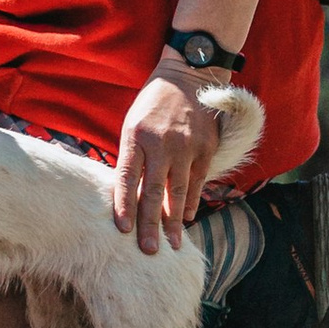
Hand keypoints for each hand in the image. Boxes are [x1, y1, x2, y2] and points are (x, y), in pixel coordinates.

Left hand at [111, 63, 221, 256]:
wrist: (188, 76)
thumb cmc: (152, 105)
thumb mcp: (133, 124)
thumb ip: (132, 158)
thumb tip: (128, 196)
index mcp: (136, 136)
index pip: (127, 177)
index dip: (124, 205)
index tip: (122, 231)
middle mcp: (160, 143)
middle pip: (153, 191)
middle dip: (150, 224)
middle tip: (149, 251)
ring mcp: (186, 146)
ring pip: (178, 191)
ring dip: (173, 220)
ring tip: (171, 244)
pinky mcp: (206, 147)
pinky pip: (198, 181)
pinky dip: (191, 202)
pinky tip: (186, 218)